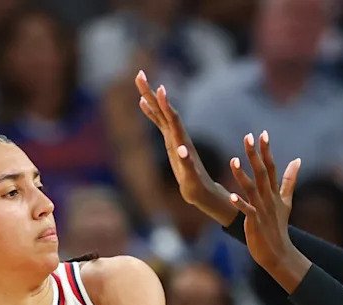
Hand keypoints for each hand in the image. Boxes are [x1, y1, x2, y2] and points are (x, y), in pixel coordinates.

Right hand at [134, 69, 234, 225]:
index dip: (166, 105)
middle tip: (139, 74)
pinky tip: (143, 104)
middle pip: (164, 110)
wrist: (202, 192)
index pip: (173, 119)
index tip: (160, 89)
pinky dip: (151, 112)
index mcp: (182, 142)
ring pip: (160, 113)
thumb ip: (187, 164)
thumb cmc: (197, 187)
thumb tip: (181, 150)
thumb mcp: (192, 178)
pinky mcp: (171, 143)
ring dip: (150, 97)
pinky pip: (159, 123)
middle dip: (151, 93)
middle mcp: (178, 136)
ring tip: (140, 81)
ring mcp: (174, 138)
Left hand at [228, 131, 308, 290]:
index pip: (271, 167)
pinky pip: (248, 211)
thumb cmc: (279, 227)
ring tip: (233, 160)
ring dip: (242, 175)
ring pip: (252, 189)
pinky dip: (241, 204)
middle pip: (261, 173)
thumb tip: (297, 160)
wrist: (279, 252)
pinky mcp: (255, 223)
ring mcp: (262, 210)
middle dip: (254, 155)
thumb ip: (290, 180)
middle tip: (248, 137)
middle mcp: (268, 198)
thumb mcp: (286, 201)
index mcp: (274, 192)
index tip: (263, 133)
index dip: (267, 151)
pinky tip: (232, 196)